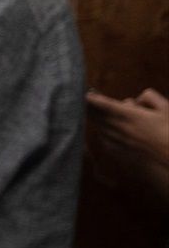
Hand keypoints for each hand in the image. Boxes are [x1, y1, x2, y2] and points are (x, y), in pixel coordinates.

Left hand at [88, 87, 168, 204]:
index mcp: (131, 116)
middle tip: (87, 102)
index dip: (95, 99)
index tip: (87, 95)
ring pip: (100, 127)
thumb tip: (136, 99)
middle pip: (98, 116)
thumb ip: (150, 98)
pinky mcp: (117, 152)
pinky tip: (106, 130)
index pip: (106, 105)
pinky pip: (104, 139)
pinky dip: (103, 132)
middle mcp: (121, 129)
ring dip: (97, 120)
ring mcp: (117, 142)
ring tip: (95, 113)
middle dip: (91, 108)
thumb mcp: (165, 109)